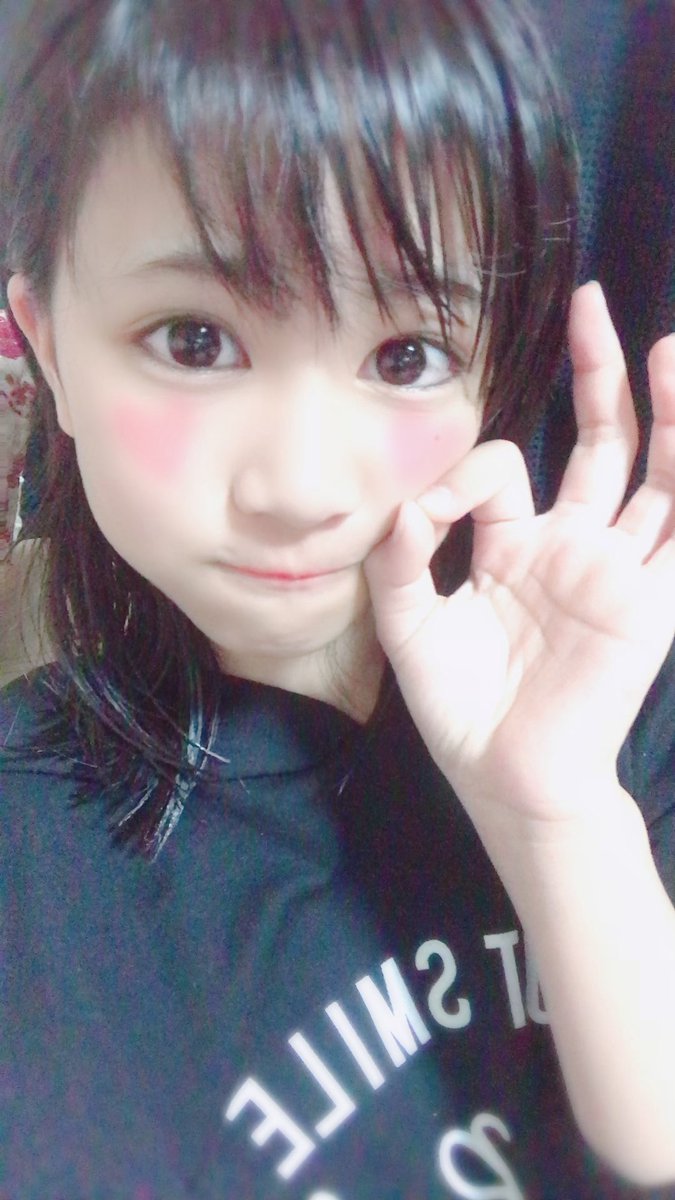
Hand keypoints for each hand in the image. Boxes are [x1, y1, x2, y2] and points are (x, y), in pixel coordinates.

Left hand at [365, 283, 674, 828]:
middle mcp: (574, 547)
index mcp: (515, 547)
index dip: (466, 469)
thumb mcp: (408, 627)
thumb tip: (407, 503)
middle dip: (599, 374)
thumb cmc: (459, 709)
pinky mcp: (651, 604)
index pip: (505, 469)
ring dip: (668, 412)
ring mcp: (618, 572)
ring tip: (669, 346)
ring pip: (656, 476)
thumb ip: (399, 560)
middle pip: (601, 443)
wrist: (508, 778)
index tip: (427, 512)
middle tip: (595, 304)